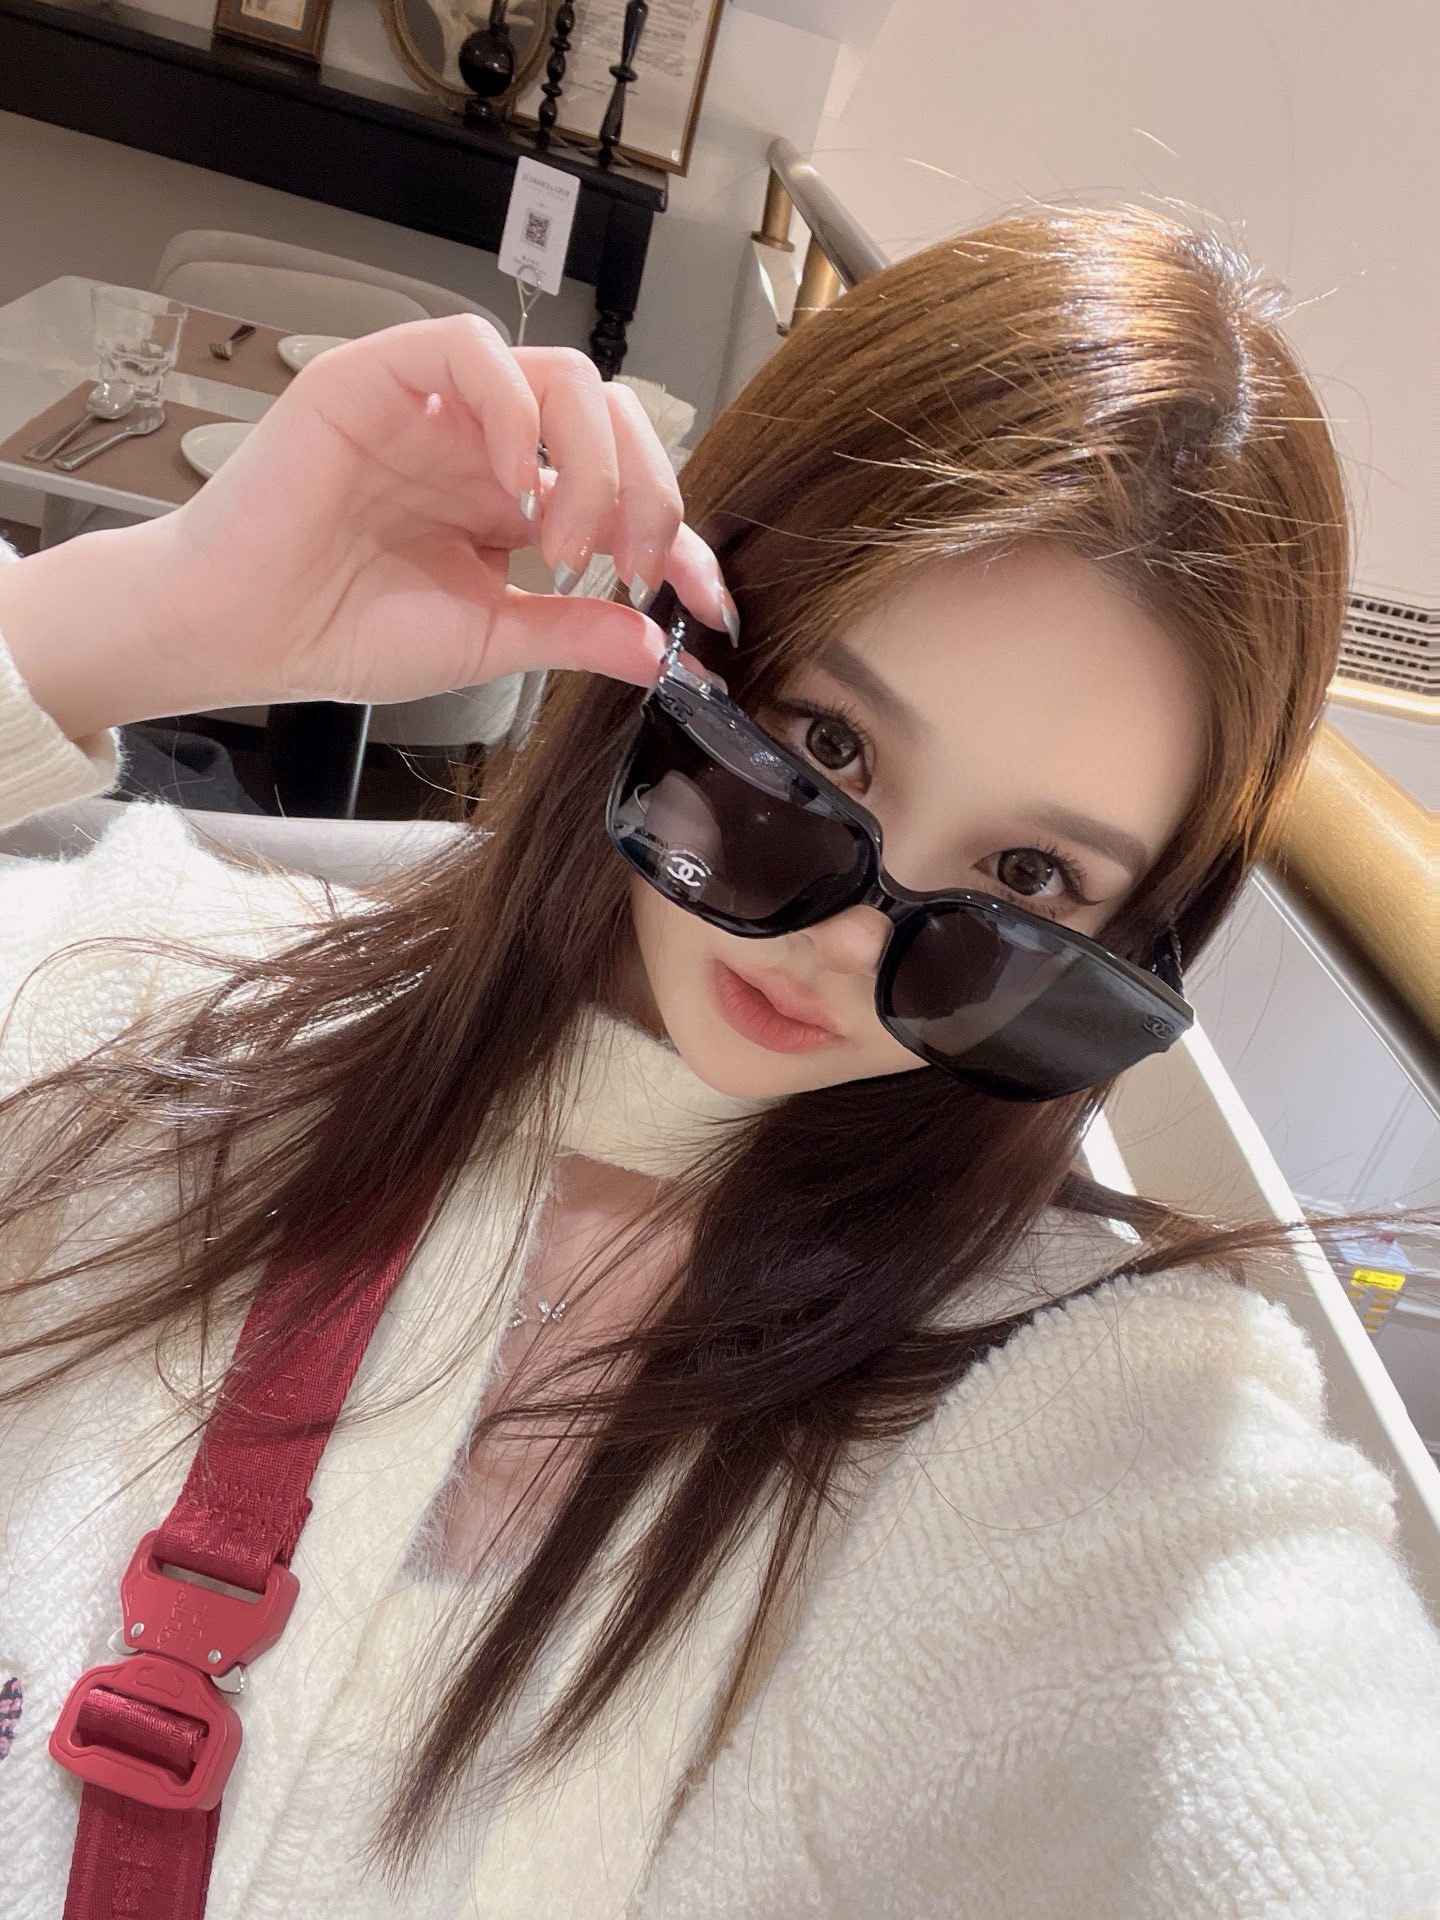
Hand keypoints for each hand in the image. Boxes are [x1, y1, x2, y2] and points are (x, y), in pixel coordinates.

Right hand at [148, 318, 729, 711]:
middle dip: (647, 491)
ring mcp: (439, 406)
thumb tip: (661, 651)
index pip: (626, 491)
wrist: (244, 633)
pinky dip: (509, 409)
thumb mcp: (488, 641)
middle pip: (611, 417)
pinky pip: (469, 348)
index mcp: (515, 501)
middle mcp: (486, 443)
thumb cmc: (343, 629)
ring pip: (559, 375)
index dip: (680, 540)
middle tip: (628, 566)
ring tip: (564, 545)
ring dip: (588, 460)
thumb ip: (574, 635)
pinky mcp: (379, 375)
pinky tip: (505, 484)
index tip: (710, 605)